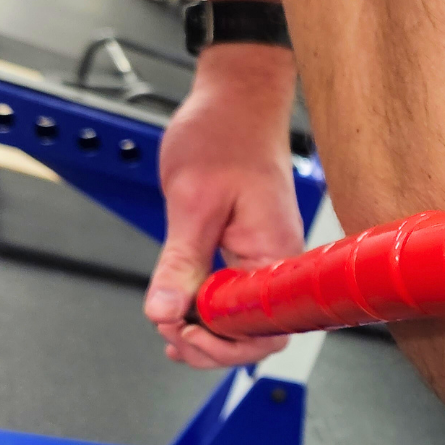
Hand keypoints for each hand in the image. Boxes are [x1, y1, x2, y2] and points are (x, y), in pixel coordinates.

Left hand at [144, 44, 303, 368]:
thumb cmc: (225, 135)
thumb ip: (181, 263)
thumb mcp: (191, 201)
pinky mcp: (252, 250)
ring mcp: (266, 258)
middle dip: (211, 346)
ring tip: (169, 326)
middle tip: (168, 332)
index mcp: (274, 254)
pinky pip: (236, 296)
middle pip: (256, 334)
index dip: (221, 344)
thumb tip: (166, 312)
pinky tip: (180, 316)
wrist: (239, 98)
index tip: (178, 329)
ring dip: (207, 332)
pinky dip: (207, 311)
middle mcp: (278, 263)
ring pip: (244, 319)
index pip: (263, 331)